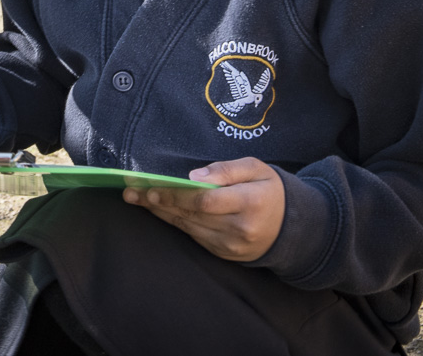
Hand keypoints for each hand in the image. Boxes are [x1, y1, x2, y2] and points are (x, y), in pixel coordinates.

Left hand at [123, 157, 284, 261]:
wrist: (291, 228)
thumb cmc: (269, 190)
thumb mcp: (256, 168)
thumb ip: (227, 169)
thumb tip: (193, 177)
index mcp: (251, 202)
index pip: (207, 201)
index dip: (177, 195)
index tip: (152, 186)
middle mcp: (240, 228)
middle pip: (191, 215)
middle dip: (158, 201)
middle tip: (131, 191)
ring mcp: (231, 245)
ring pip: (188, 226)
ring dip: (159, 212)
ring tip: (134, 198)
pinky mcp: (223, 254)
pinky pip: (193, 235)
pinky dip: (173, 221)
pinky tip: (156, 210)